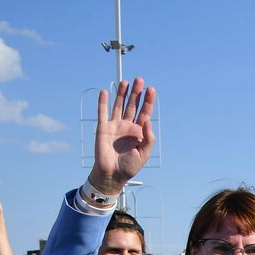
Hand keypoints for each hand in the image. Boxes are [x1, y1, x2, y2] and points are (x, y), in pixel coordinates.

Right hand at [88, 77, 156, 195]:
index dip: (148, 101)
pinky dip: (103, 102)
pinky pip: (102, 112)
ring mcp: (115, 125)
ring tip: (125, 82)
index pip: (145, 112)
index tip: (151, 89)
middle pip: (132, 105)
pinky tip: (105, 91)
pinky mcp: (103, 128)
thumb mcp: (144, 153)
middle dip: (136, 93)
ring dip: (122, 94)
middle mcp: (127, 126)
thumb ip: (148, 138)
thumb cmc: (130, 165)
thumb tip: (148, 121)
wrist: (113, 174)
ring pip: (119, 105)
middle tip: (139, 80)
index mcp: (139, 131)